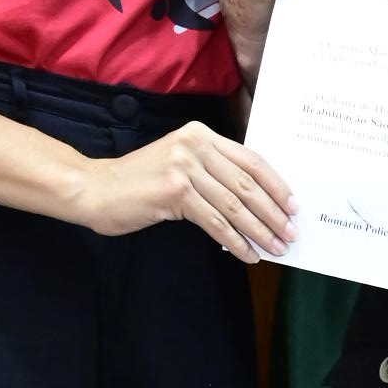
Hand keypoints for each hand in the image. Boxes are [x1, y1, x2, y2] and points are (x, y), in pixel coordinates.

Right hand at [75, 122, 294, 264]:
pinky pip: (216, 222)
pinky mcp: (174, 192)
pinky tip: (248, 253)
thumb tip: (254, 199)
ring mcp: (184, 167)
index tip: (293, 205)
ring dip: (260, 230)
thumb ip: (212, 170)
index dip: (276, 185)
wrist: (95, 188)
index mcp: (200, 134)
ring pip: (235, 205)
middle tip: (290, 233)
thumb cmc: (139, 181)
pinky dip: (236, 240)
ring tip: (275, 247)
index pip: (251, 160)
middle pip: (247, 184)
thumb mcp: (179, 163)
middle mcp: (195, 145)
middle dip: (273, 212)